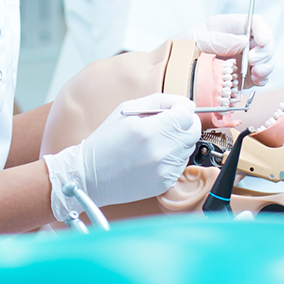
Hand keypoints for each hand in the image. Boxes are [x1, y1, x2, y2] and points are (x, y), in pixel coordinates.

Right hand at [42, 94, 200, 221]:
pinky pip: (181, 164)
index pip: (186, 114)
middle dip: (185, 123)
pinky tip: (154, 155)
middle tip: (170, 122)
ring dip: (178, 140)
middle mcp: (160, 151)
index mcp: (149, 130)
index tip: (178, 108)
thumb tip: (184, 103)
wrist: (91, 175)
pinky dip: (172, 157)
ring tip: (157, 140)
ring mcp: (164, 170)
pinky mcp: (165, 183)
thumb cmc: (105, 141)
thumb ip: (158, 101)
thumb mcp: (126, 111)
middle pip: (193, 131)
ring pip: (188, 148)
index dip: (184, 107)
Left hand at [189, 13, 274, 86]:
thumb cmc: (181, 48)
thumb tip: (243, 41)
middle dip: (264, 53)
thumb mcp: (195, 39)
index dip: (263, 31)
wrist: (172, 69)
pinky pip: (260, 76)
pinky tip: (255, 80)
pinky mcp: (243, 76)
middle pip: (265, 42)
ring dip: (265, 67)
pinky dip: (262, 78)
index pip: (254, 22)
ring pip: (266, 60)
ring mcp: (243, 59)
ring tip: (255, 73)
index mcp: (228, 27)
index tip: (263, 42)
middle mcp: (239, 41)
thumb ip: (218, 40)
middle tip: (251, 62)